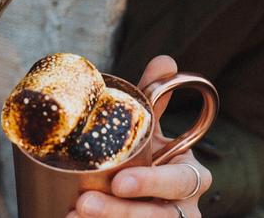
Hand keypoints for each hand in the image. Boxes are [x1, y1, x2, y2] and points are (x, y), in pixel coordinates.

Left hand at [67, 55, 212, 217]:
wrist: (143, 200)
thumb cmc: (151, 162)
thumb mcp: (155, 132)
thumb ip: (157, 98)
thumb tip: (165, 61)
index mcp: (190, 177)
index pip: (181, 181)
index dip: (152, 183)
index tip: (120, 182)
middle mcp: (183, 208)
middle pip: (160, 216)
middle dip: (121, 212)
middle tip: (84, 203)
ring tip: (73, 214)